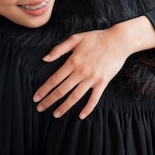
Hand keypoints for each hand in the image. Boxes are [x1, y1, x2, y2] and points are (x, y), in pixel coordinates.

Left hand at [33, 16, 154, 118]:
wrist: (118, 40)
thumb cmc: (96, 38)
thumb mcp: (75, 38)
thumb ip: (59, 49)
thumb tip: (45, 59)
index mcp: (72, 61)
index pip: (54, 79)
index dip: (44, 89)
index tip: (36, 97)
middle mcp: (81, 72)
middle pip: (62, 90)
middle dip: (49, 100)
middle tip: (40, 108)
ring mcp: (92, 79)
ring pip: (75, 96)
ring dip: (64, 106)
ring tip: (55, 114)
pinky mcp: (103, 82)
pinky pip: (94, 98)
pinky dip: (88, 108)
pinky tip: (81, 115)